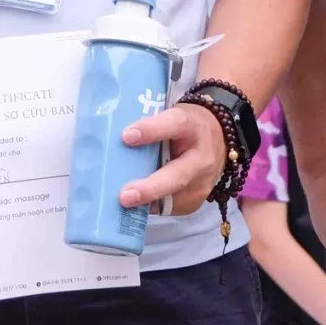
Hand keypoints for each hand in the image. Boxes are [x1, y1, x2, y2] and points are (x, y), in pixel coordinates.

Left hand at [117, 101, 226, 215]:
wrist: (218, 141)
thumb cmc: (183, 128)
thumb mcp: (171, 117)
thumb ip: (148, 128)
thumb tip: (107, 140)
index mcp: (191, 127)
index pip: (174, 125)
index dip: (151, 130)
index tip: (126, 136)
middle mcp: (201, 157)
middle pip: (177, 176)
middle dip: (150, 188)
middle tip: (125, 196)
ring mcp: (202, 182)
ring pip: (172, 198)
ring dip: (145, 202)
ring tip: (122, 205)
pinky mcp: (197, 200)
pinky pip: (170, 207)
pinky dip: (150, 206)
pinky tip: (137, 204)